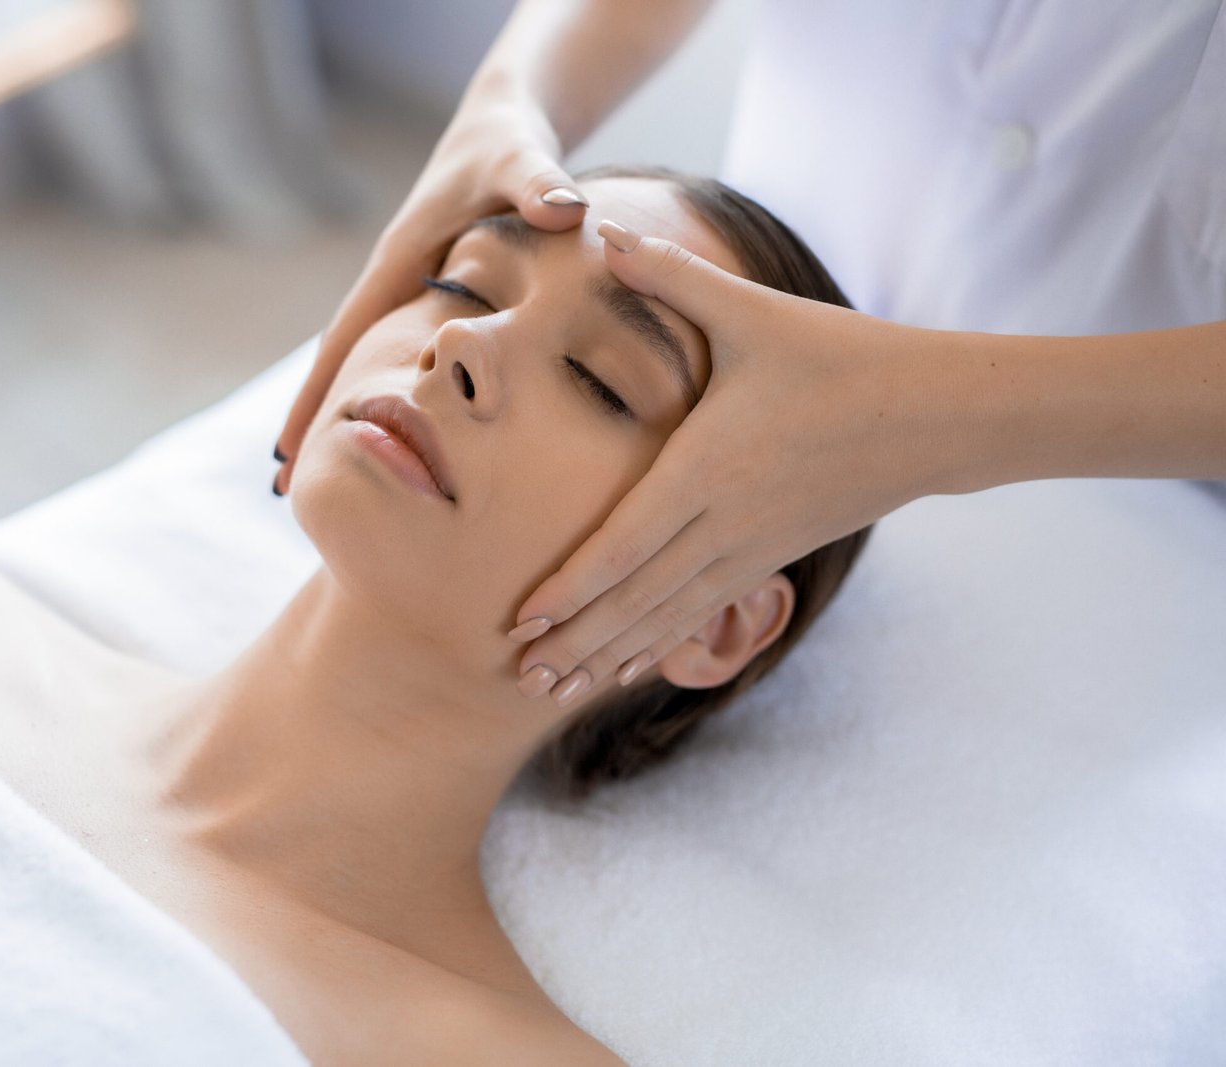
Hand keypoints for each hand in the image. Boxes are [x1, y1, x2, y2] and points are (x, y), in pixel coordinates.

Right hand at [272, 96, 588, 492]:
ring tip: (319, 475)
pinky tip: (393, 438)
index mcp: (400, 259)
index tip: (286, 450)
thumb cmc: (508, 143)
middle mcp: (393, 281)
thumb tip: (564, 208)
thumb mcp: (521, 159)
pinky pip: (404, 356)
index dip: (317, 394)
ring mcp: (410, 293)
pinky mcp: (432, 298)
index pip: (347, 338)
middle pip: (345, 361)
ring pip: (372, 362)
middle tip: (283, 487)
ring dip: (344, 412)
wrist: (505, 124)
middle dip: (313, 419)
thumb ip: (538, 184)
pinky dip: (388, 394)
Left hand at [511, 222, 945, 701]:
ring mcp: (752, 549)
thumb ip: (674, 278)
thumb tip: (603, 231)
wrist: (936, 415)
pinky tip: (628, 669)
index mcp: (710, 468)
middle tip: (517, 678)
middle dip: (575, 642)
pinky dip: (660, 642)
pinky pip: (704, 611)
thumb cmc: (841, 357)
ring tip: (555, 694)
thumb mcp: (755, 313)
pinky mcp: (772, 558)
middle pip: (637, 598)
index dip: (572, 586)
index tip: (522, 619)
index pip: (626, 542)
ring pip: (668, 616)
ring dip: (610, 655)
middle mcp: (725, 523)